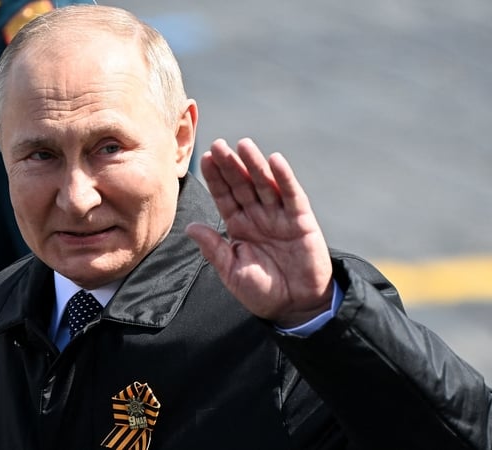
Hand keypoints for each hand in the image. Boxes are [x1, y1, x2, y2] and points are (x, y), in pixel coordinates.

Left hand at [185, 138, 333, 327]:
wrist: (296, 307)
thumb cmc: (263, 292)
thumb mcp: (232, 272)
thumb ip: (214, 248)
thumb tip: (190, 227)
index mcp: (239, 227)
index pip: (225, 196)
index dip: (216, 178)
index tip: (206, 158)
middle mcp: (258, 216)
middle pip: (242, 185)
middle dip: (231, 165)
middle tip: (219, 145)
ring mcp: (280, 216)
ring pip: (265, 184)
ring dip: (254, 164)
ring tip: (243, 145)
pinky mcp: (301, 220)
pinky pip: (292, 195)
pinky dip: (284, 178)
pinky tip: (275, 161)